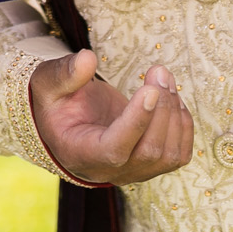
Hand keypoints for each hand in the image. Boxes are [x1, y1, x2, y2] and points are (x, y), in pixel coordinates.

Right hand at [30, 52, 192, 185]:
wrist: (67, 125)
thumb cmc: (56, 104)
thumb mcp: (48, 85)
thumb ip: (64, 74)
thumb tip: (87, 59)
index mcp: (81, 154)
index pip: (115, 149)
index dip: (137, 121)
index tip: (150, 89)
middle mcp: (110, 171)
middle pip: (149, 151)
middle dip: (161, 108)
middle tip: (158, 70)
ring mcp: (134, 172)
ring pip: (168, 155)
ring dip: (174, 112)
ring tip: (163, 76)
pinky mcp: (151, 166)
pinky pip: (179, 155)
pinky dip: (183, 124)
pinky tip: (171, 97)